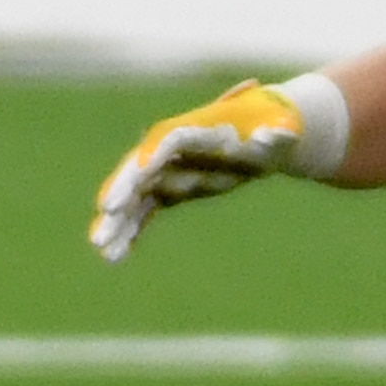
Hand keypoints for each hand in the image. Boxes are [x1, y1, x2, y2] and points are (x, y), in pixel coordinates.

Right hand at [89, 81, 307, 262]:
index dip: (149, 159)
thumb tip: (272, 137)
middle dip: (122, 192)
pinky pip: (143, 213)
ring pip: (135, 197)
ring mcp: (167, 170)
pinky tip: (114, 257)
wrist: (269, 132)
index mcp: (195, 130)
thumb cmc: (276, 129)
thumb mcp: (283, 132)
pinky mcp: (168, 190)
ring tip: (102, 249)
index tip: (140, 175)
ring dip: (119, 222)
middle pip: (139, 170)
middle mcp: (172, 148)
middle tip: (106, 215)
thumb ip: (277, 136)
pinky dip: (130, 232)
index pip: (165, 142)